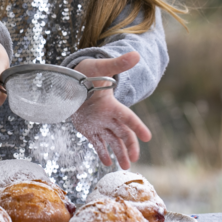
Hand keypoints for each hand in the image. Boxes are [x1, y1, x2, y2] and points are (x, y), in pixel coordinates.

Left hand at [72, 52, 151, 168]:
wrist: (73, 79)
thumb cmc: (87, 72)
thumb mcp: (101, 68)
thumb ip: (117, 64)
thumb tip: (136, 55)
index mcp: (112, 105)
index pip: (128, 117)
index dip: (138, 127)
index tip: (148, 137)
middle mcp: (108, 116)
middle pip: (123, 134)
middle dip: (130, 147)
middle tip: (134, 160)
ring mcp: (99, 123)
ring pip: (112, 141)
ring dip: (119, 153)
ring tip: (125, 166)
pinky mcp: (89, 128)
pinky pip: (97, 143)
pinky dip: (102, 153)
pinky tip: (107, 163)